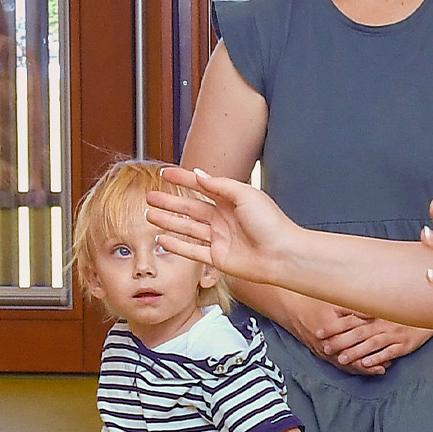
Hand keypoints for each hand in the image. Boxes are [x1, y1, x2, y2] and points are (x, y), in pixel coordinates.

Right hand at [146, 166, 298, 287]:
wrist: (283, 255)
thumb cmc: (270, 223)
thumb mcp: (245, 195)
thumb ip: (219, 185)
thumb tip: (199, 173)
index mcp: (231, 201)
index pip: (201, 186)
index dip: (182, 179)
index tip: (164, 173)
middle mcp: (223, 219)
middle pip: (189, 208)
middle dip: (169, 202)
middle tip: (150, 197)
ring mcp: (219, 239)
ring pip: (187, 228)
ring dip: (168, 221)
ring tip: (150, 215)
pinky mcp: (217, 258)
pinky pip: (192, 250)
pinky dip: (176, 245)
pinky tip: (162, 239)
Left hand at [319, 315, 432, 374]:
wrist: (430, 315)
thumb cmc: (403, 313)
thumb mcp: (384, 308)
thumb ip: (366, 312)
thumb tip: (346, 312)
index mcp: (375, 315)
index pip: (350, 320)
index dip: (334, 327)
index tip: (319, 332)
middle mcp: (382, 324)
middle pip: (358, 333)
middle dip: (340, 341)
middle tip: (325, 348)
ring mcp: (393, 335)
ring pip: (371, 344)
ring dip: (356, 352)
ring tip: (342, 359)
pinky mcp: (404, 345)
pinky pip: (389, 352)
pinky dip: (377, 357)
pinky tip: (366, 364)